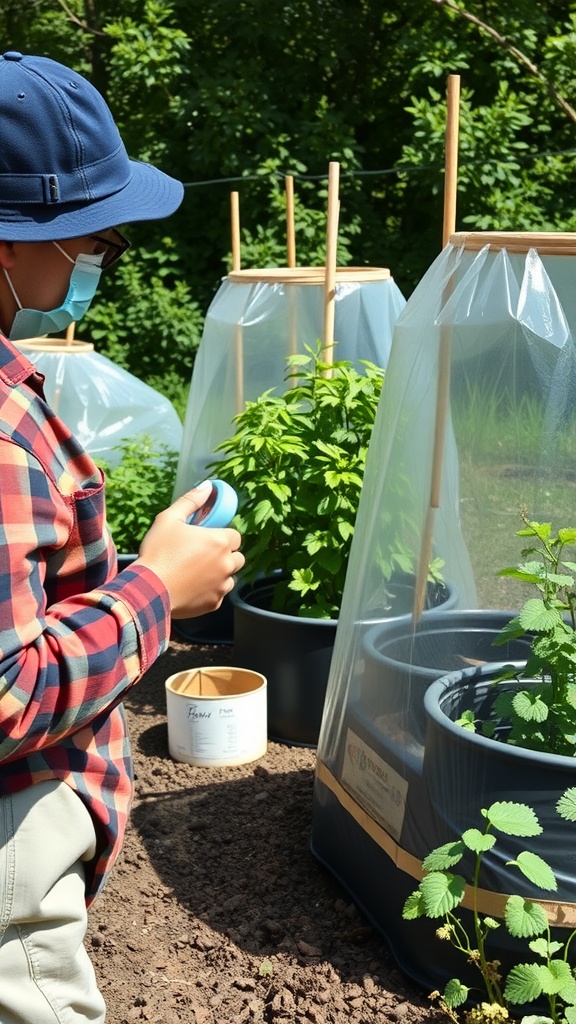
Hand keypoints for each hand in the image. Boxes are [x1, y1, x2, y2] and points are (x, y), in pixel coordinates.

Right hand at [135, 481, 244, 618]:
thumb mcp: (169, 519)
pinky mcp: (215, 603)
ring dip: (220, 574)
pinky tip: (192, 587)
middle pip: (237, 557)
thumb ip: (191, 501)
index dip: (223, 536)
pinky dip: (210, 591)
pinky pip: (219, 595)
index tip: (208, 538)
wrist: (148, 590)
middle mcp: (227, 564)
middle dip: (225, 555)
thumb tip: (208, 486)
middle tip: (202, 555)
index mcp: (220, 541)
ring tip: (196, 573)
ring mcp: (222, 586)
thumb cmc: (158, 552)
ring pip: (230, 578)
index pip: (235, 536)